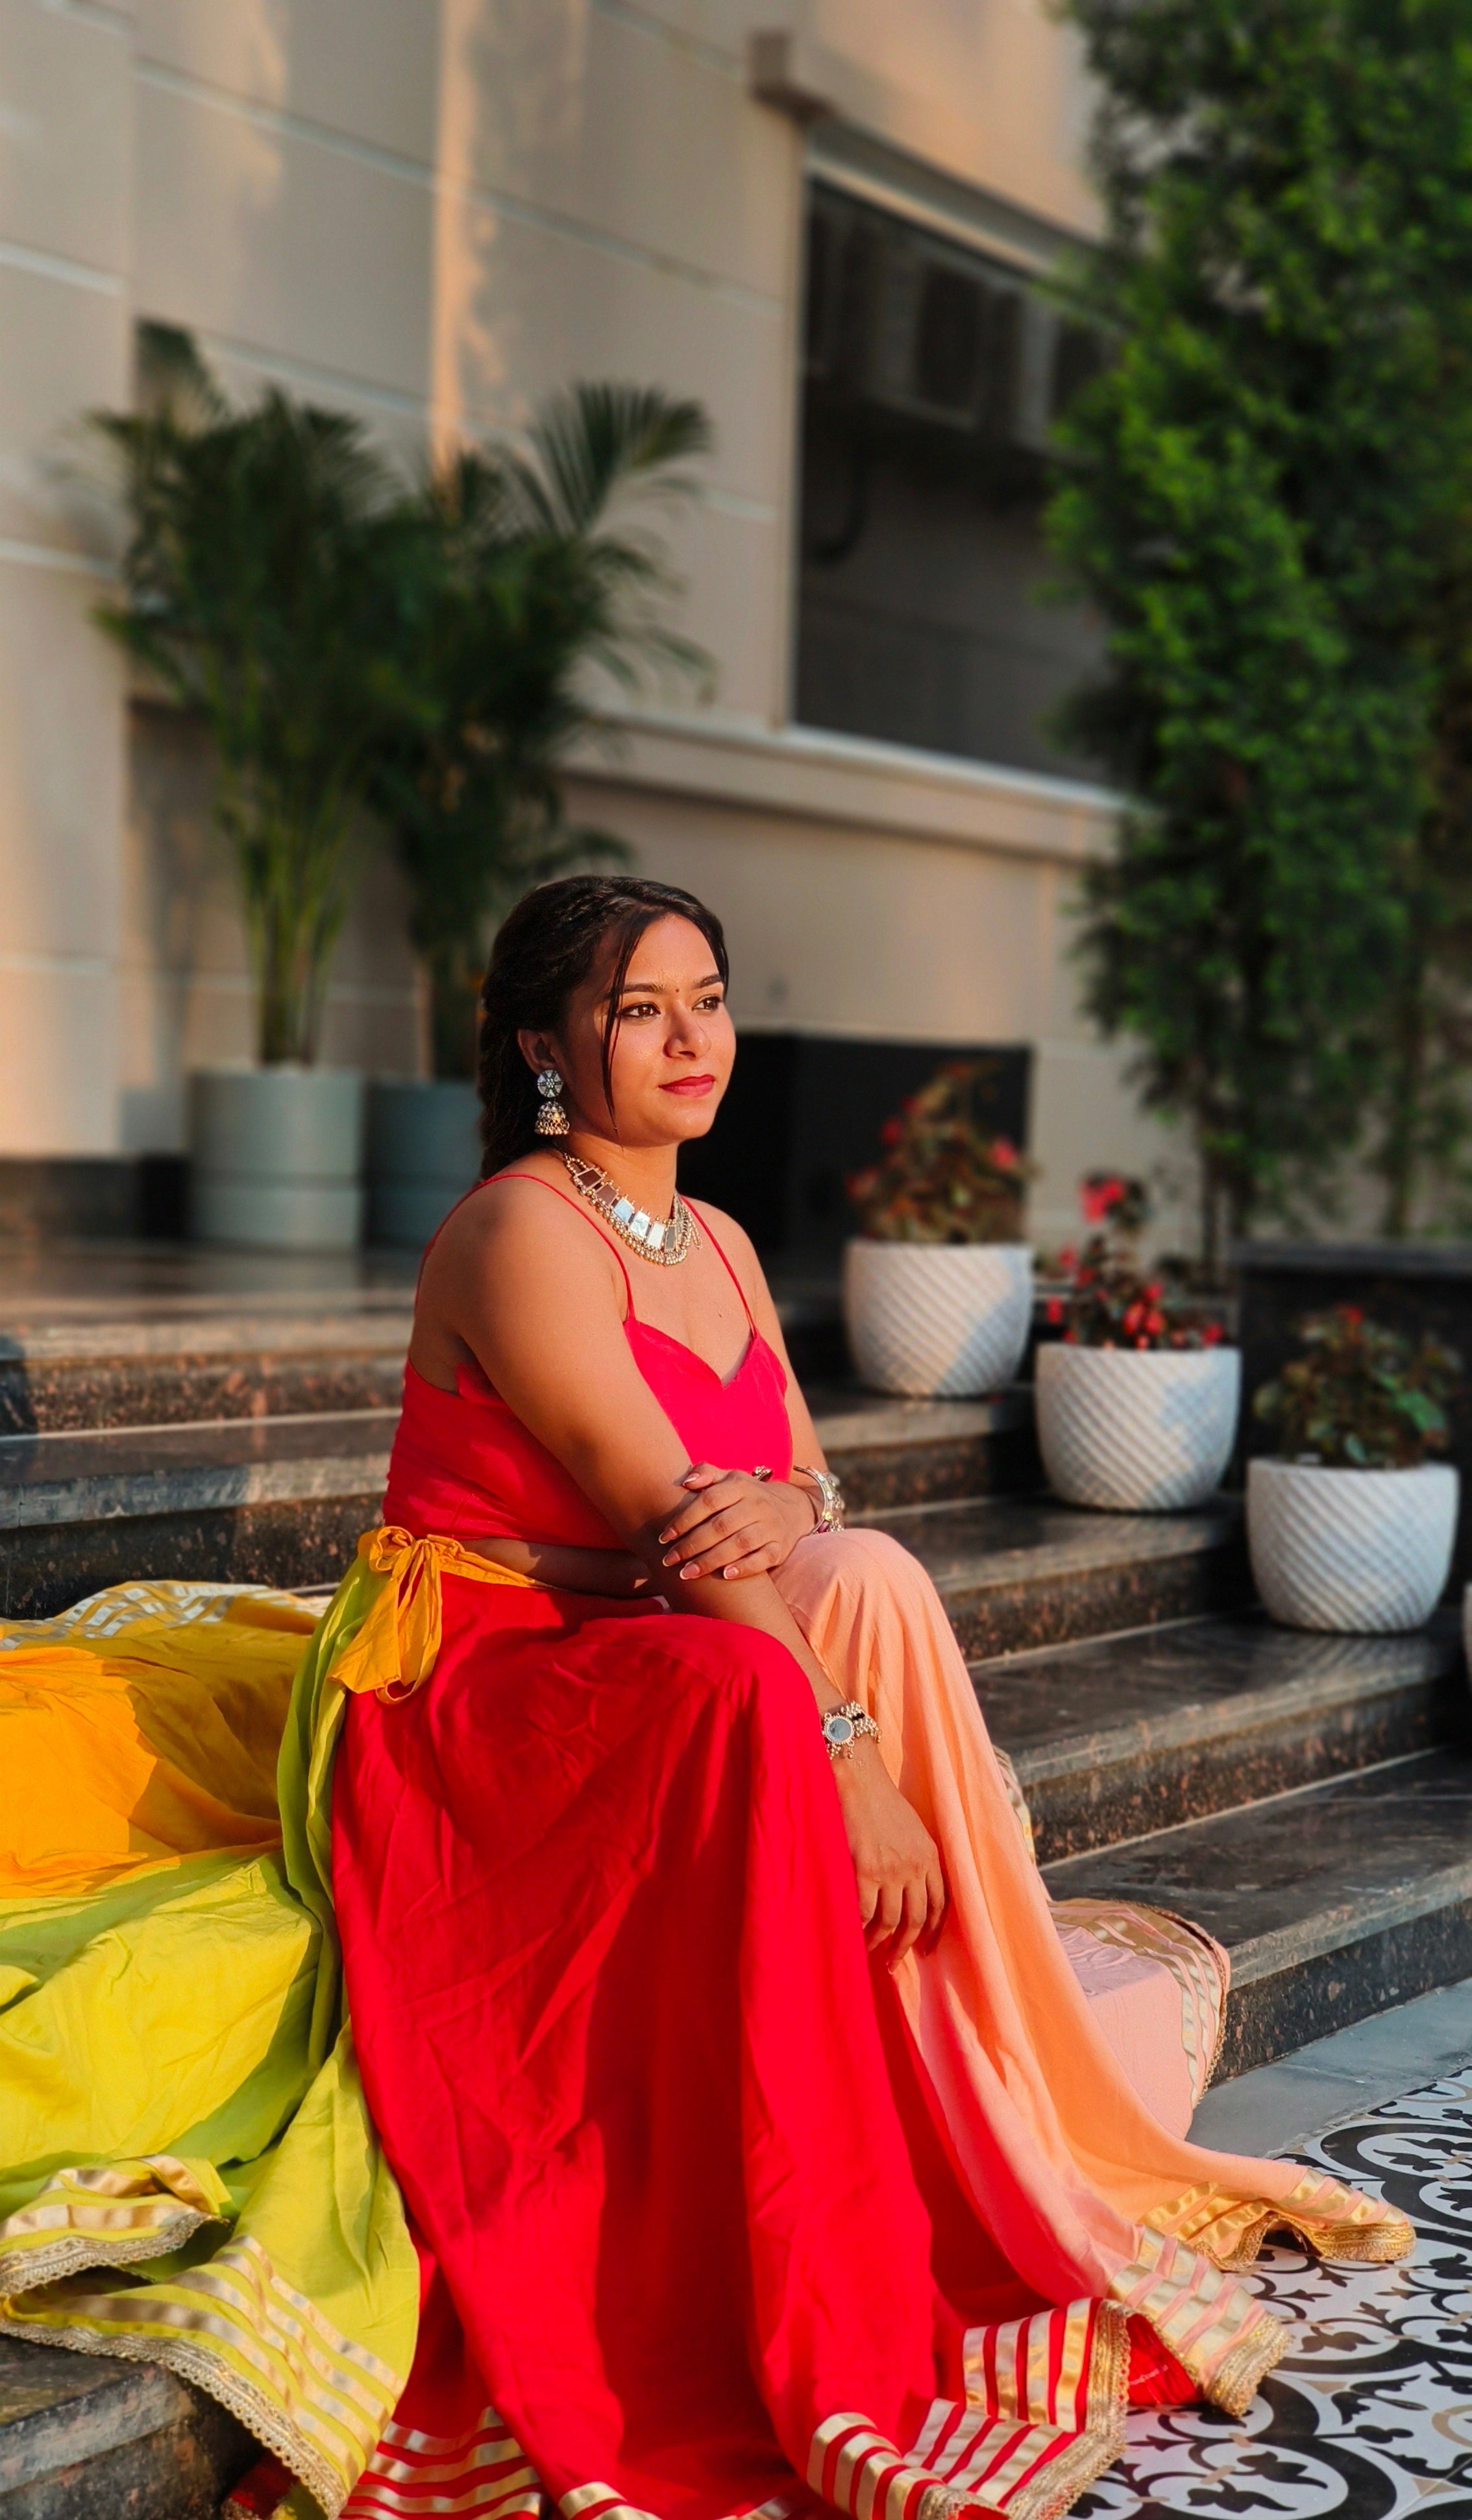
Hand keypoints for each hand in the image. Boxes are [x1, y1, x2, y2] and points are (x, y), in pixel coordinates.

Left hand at [657, 1463, 817, 1580]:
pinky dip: (744, 1567)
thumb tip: (685, 1480)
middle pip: (721, 1526)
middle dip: (692, 1544)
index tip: (664, 1536)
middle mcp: (757, 1505)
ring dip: (711, 1560)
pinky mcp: (780, 1547)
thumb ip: (706, 1473)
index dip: (685, 1519)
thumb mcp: (730, 1478)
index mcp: (740, 1486)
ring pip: (740, 1544)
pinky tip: (724, 1576)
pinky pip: (763, 1558)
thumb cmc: (747, 1496)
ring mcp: (771, 1527)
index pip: (709, 1500)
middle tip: (669, 1560)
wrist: (792, 1509)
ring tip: (687, 1573)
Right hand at [831, 1743, 946, 1967]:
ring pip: (891, 1922)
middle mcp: (916, 1866)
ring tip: (870, 1953)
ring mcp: (891, 1870)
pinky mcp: (866, 1870)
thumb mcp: (910, 1828)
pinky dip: (860, 1929)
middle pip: (917, 1919)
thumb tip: (907, 1889)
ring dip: (881, 1944)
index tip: (925, 1949)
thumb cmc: (879, 1799)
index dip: (933, 1932)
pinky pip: (866, 1913)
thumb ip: (914, 1857)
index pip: (941, 1905)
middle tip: (893, 1962)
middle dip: (906, 1946)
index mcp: (930, 1856)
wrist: (857, 1776)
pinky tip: (854, 1935)